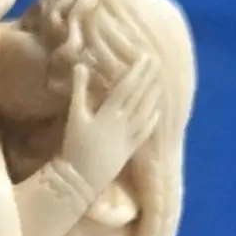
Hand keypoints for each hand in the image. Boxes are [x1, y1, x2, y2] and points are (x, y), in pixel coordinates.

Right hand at [61, 57, 160, 195]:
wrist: (80, 178)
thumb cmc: (75, 146)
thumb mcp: (75, 116)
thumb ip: (79, 90)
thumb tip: (81, 65)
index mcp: (108, 113)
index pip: (126, 87)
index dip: (137, 71)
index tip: (145, 57)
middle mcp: (122, 123)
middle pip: (138, 97)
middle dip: (148, 79)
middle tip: (158, 63)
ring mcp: (128, 137)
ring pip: (144, 113)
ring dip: (153, 97)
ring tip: (160, 84)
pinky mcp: (129, 150)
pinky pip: (144, 133)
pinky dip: (151, 122)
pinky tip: (157, 113)